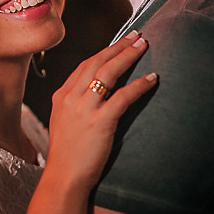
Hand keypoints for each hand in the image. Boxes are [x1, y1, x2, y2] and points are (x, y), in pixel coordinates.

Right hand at [47, 31, 156, 188]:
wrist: (64, 178)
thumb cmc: (68, 155)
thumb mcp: (64, 123)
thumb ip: (76, 105)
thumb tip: (96, 94)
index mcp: (61, 96)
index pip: (85, 65)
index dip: (105, 51)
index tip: (120, 43)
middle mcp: (70, 98)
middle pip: (97, 62)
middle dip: (118, 46)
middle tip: (137, 35)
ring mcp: (83, 109)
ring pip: (108, 73)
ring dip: (128, 56)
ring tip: (144, 46)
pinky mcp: (99, 122)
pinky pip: (123, 96)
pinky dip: (139, 84)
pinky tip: (152, 78)